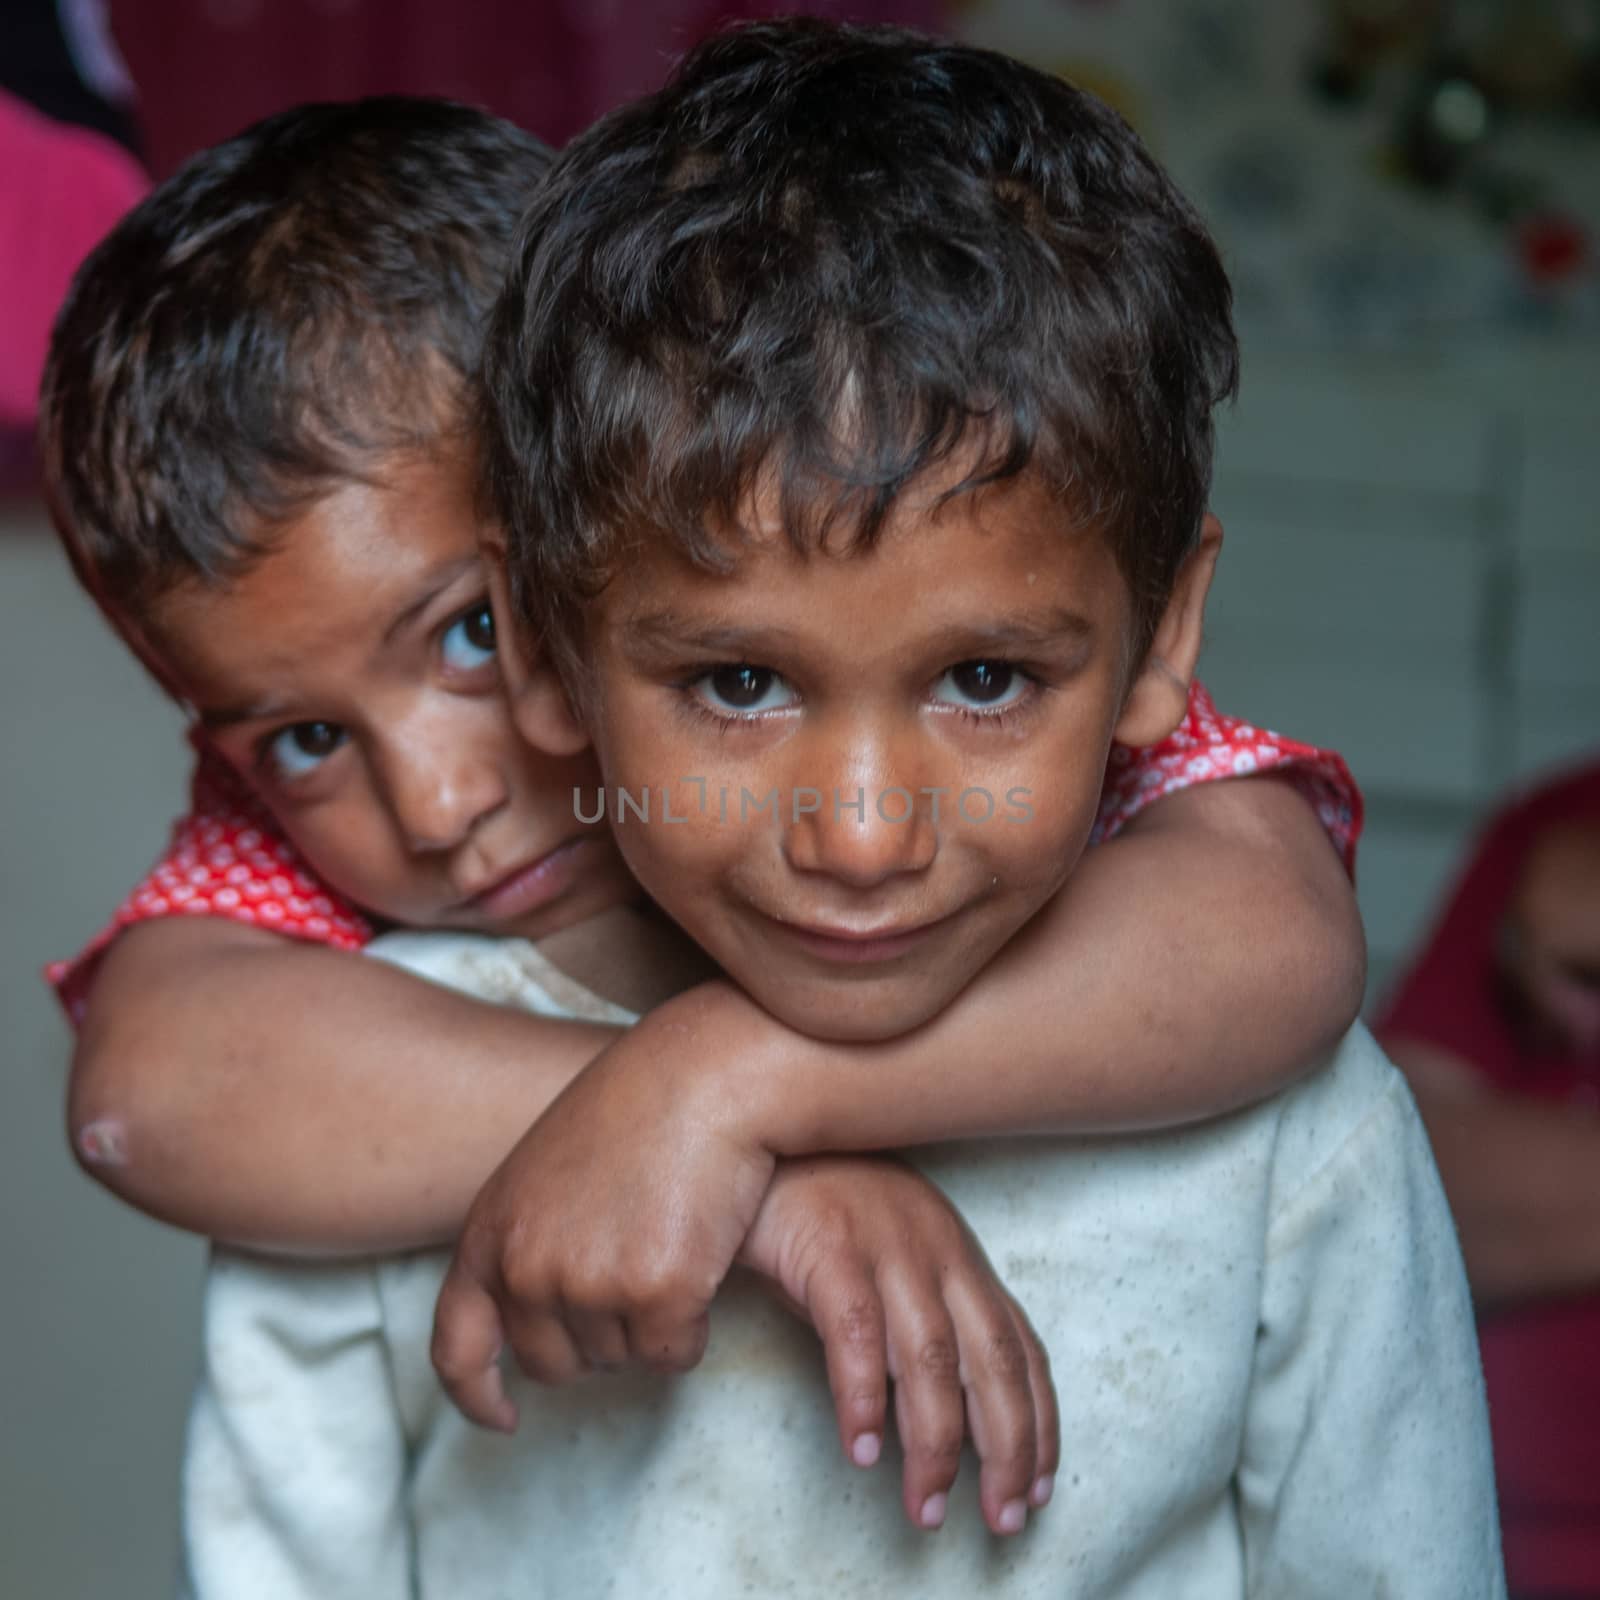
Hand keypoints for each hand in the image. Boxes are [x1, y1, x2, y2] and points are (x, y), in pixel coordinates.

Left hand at [431, 1002, 776, 1429]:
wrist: (704, 1075)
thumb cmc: (637, 1107)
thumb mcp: (546, 1168)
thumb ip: (525, 1238)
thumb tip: (529, 1315)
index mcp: (489, 1231)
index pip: (455, 1345)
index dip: (476, 1393)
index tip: (504, 1416)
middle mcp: (526, 1267)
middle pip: (553, 1365)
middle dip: (596, 1338)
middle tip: (637, 1272)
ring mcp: (588, 1284)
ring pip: (619, 1360)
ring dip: (649, 1323)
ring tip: (670, 1241)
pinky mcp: (655, 1293)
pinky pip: (673, 1354)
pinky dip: (692, 1325)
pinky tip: (701, 1261)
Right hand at [739, 1155, 1058, 1537]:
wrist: (753, 1133)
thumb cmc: (816, 1207)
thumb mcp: (886, 1261)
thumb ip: (916, 1321)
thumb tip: (933, 1411)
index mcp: (958, 1254)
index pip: (1020, 1348)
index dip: (1038, 1423)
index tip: (1038, 1489)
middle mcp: (937, 1247)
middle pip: (992, 1361)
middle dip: (1006, 1449)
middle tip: (1001, 1520)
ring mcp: (886, 1242)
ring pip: (931, 1357)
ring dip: (936, 1442)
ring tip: (926, 1506)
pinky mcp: (829, 1243)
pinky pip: (856, 1332)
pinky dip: (862, 1396)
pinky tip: (862, 1448)